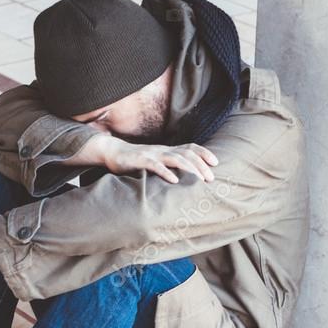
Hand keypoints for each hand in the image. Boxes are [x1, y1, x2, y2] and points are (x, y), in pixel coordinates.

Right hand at [84, 133, 218, 183]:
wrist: (112, 152)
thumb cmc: (135, 161)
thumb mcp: (155, 162)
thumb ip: (167, 168)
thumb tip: (183, 180)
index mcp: (167, 150)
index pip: (190, 148)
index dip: (204, 153)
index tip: (216, 162)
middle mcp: (163, 150)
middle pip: (187, 154)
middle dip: (201, 165)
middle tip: (211, 178)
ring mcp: (152, 154)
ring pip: (175, 158)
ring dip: (189, 169)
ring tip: (199, 179)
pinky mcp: (140, 160)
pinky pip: (155, 166)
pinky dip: (166, 172)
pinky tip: (175, 180)